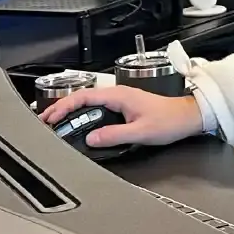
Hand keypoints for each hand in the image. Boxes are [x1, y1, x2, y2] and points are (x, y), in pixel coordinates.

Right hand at [36, 84, 202, 148]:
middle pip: (82, 99)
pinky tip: (78, 125)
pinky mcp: (124, 109)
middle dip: (62, 108)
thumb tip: (91, 138)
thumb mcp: (141, 132)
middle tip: (44, 121)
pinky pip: (98, 110)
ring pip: (89, 104)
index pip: (84, 97)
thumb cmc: (170, 121)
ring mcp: (120, 101)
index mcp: (119, 95)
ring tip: (56, 124)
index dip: (64, 106)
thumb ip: (115, 135)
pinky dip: (84, 116)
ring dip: (72, 112)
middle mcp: (117, 95)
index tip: (50, 117)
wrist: (188, 117)